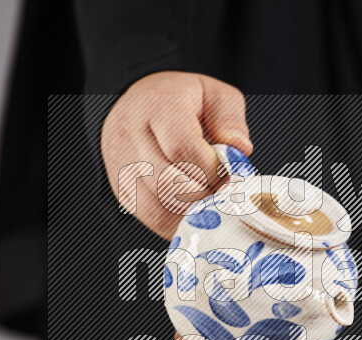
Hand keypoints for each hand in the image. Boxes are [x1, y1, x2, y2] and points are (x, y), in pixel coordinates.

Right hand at [101, 71, 251, 239]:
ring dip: (193, 213)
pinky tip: (196, 213)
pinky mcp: (122, 190)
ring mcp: (122, 165)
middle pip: (169, 183)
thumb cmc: (181, 101)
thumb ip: (230, 119)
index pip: (183, 148)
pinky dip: (179, 223)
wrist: (140, 103)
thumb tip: (239, 151)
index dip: (213, 170)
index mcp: (158, 106)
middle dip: (205, 194)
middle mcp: (131, 135)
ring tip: (212, 202)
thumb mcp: (214, 95)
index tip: (230, 174)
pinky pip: (151, 219)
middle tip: (224, 192)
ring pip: (159, 207)